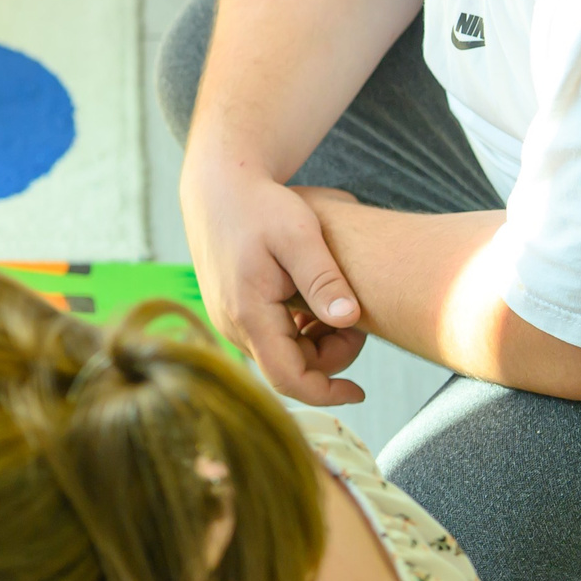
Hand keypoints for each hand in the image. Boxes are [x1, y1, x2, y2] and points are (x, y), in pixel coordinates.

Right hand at [181, 162, 366, 404]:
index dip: (327, 393)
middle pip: (288, 369)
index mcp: (248, 313)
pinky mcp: (231, 310)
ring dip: (315, 343)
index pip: (288, 378)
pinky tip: (314, 302)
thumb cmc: (259, 205)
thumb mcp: (299, 234)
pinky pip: (269, 338)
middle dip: (329, 358)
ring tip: (335, 304)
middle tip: (356, 320)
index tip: (362, 391)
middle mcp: (231, 324)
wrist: (218, 187)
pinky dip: (298, 331)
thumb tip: (348, 319)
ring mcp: (229, 319)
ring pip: (280, 355)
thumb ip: (323, 278)